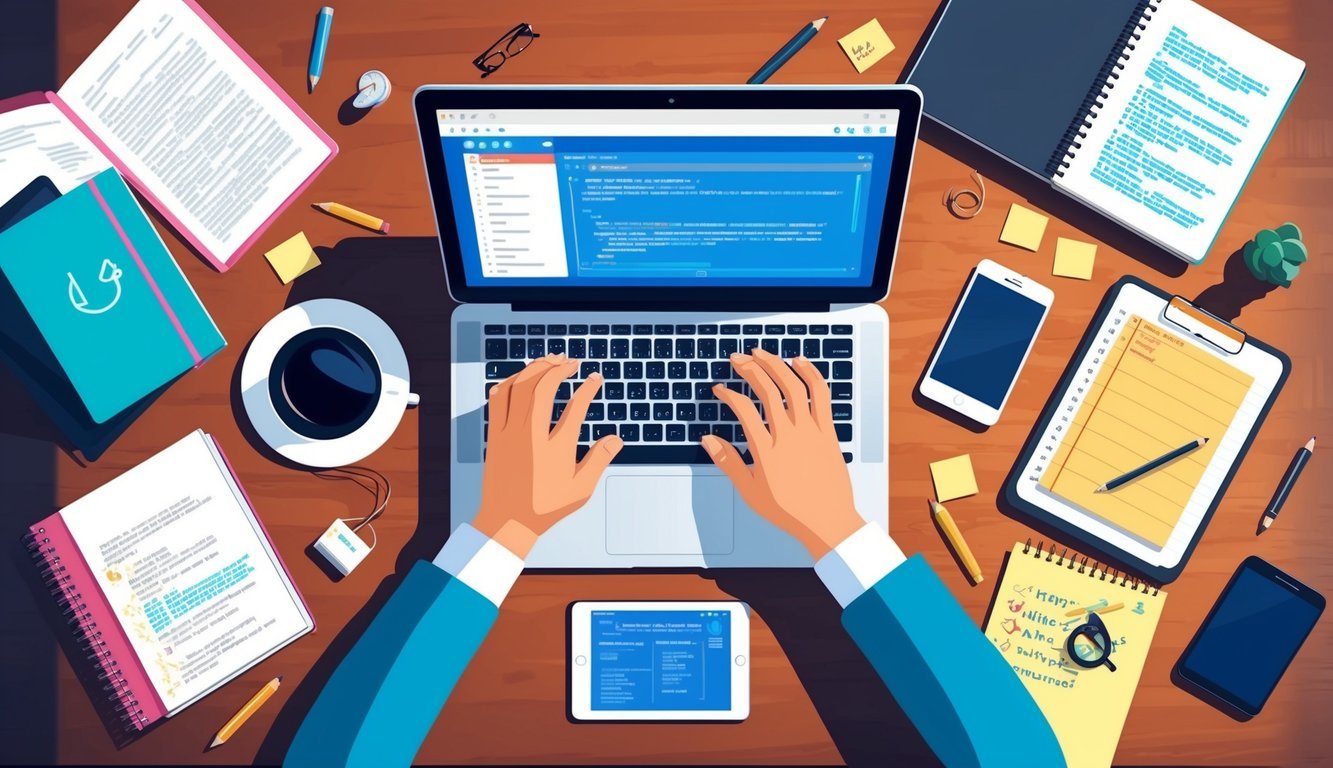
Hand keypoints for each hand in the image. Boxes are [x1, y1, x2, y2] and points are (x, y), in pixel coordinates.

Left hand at [472, 355, 622, 557]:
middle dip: (558, 368)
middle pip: (543, 388)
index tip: (595, 378)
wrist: (506, 521)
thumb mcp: (580, 489)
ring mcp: (509, 434)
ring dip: (535, 368)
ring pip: (518, 387)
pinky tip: (520, 377)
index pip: (576, 407)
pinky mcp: (494, 436)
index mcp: (556, 449)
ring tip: (549, 361)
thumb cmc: (545, 508)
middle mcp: (531, 436)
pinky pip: (498, 398)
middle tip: (571, 362)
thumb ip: (599, 460)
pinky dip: (510, 381)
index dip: (588, 388)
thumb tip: (617, 438)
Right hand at [702, 350, 863, 558]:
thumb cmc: (788, 511)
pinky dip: (810, 373)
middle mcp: (788, 435)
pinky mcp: (828, 430)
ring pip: (792, 385)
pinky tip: (798, 361)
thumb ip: (728, 462)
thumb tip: (707, 440)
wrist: (827, 522)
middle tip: (736, 359)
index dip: (727, 393)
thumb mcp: (750, 491)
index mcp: (766, 450)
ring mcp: (811, 430)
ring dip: (775, 364)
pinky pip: (820, 394)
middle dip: (748, 368)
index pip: (742, 408)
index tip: (719, 389)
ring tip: (761, 353)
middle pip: (766, 388)